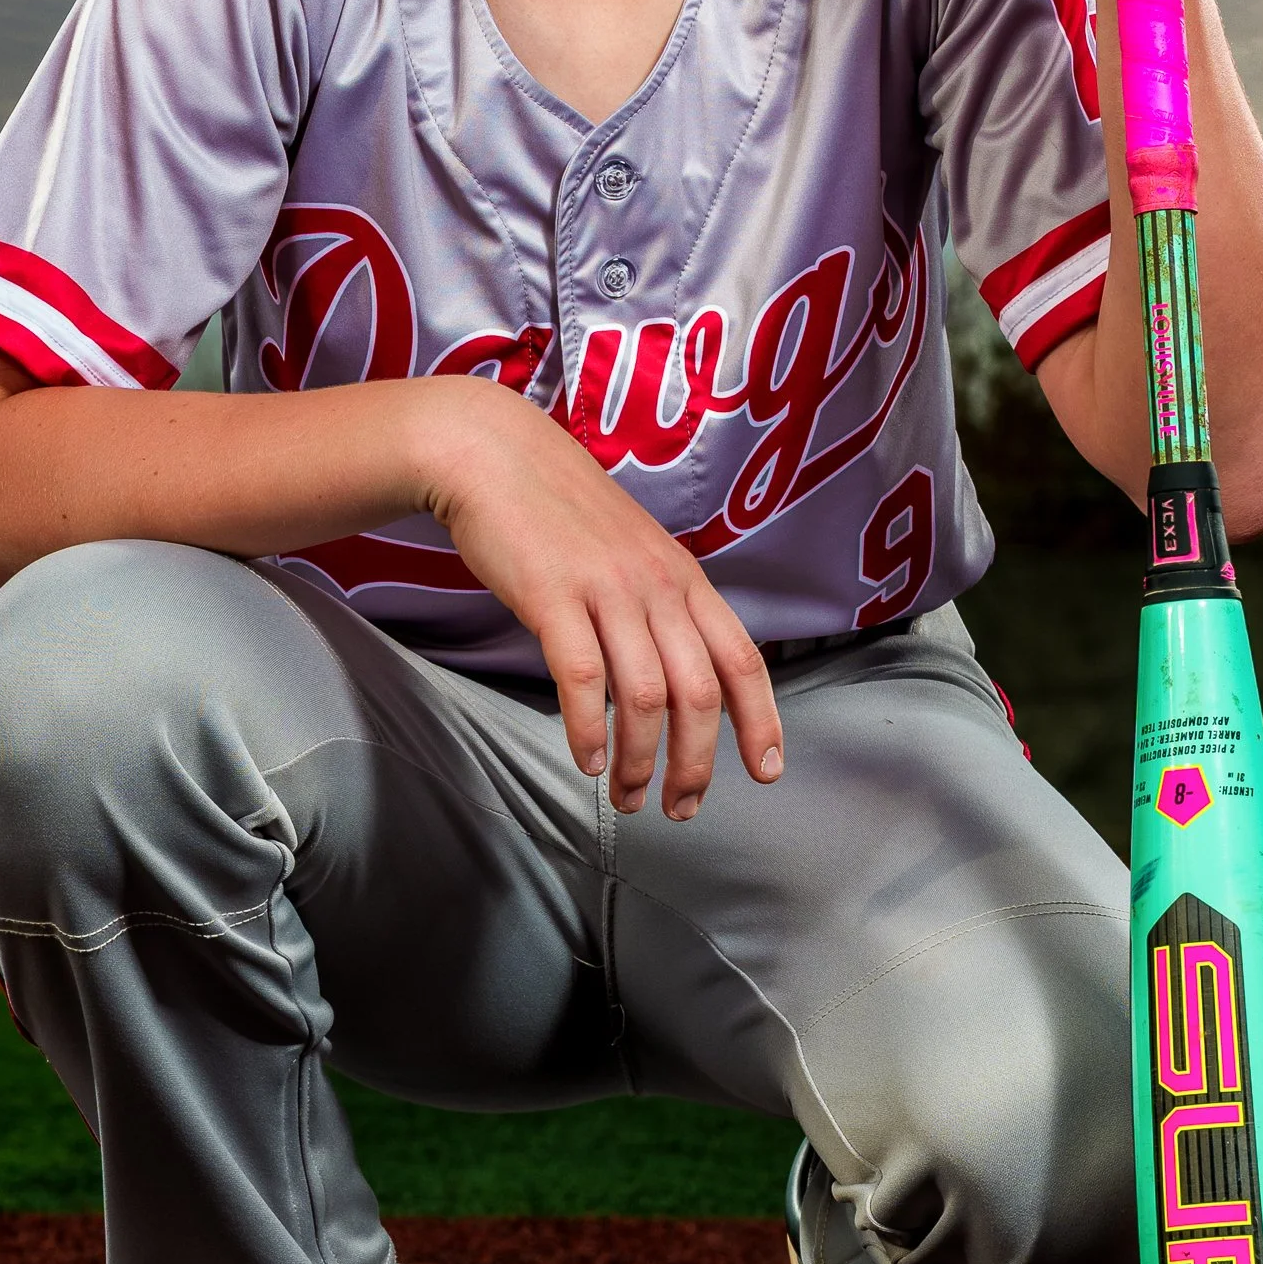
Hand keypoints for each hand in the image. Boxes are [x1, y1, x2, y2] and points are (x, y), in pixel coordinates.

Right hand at [420, 379, 783, 819]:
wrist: (495, 456)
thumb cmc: (560, 512)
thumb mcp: (633, 552)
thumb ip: (661, 607)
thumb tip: (679, 675)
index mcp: (684, 578)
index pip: (743, 659)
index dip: (762, 720)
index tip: (767, 771)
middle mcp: (657, 586)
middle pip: (701, 692)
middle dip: (697, 763)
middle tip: (681, 808)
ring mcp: (608, 590)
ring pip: (646, 696)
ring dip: (641, 760)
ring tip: (629, 796)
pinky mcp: (554, 596)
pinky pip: (583, 678)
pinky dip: (590, 728)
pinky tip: (585, 759)